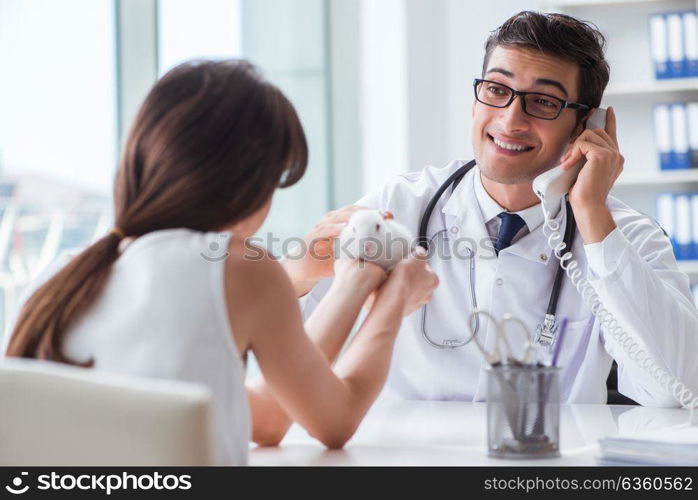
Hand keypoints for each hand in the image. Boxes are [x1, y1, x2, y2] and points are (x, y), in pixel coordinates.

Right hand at [281, 205, 392, 295]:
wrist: (302, 270)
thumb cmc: (326, 263)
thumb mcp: (347, 258)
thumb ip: (361, 254)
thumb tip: (385, 258)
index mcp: (341, 226)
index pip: (360, 215)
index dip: (374, 213)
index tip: (390, 216)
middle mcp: (331, 223)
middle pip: (351, 212)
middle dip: (368, 212)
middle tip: (383, 216)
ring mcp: (321, 228)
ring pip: (337, 217)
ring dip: (352, 216)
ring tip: (366, 217)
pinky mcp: (311, 237)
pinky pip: (323, 230)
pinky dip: (333, 228)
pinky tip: (342, 228)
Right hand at [377, 247, 438, 316]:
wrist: (392, 300)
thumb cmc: (405, 280)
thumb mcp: (416, 257)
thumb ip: (421, 253)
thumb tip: (420, 251)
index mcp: (434, 280)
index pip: (426, 268)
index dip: (415, 263)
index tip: (408, 261)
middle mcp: (428, 294)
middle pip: (418, 280)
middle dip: (410, 275)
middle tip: (399, 269)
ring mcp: (416, 303)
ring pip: (409, 290)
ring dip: (403, 285)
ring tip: (392, 279)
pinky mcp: (404, 309)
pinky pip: (400, 299)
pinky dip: (396, 294)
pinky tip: (389, 289)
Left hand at [558, 107, 622, 242]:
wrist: (588, 206)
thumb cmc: (583, 194)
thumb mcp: (584, 171)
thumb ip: (586, 158)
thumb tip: (575, 147)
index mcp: (614, 159)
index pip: (612, 134)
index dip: (610, 121)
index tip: (608, 110)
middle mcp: (616, 155)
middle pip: (596, 131)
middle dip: (578, 140)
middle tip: (567, 158)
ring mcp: (611, 154)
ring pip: (588, 135)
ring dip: (573, 148)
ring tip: (567, 164)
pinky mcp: (602, 155)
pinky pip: (583, 143)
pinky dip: (572, 153)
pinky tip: (568, 166)